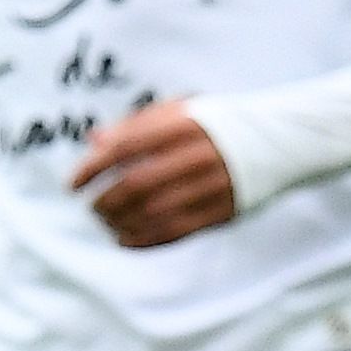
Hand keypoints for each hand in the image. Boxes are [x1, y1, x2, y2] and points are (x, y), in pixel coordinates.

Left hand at [70, 100, 238, 245]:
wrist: (277, 141)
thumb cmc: (217, 124)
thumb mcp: (179, 111)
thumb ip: (135, 124)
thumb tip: (93, 142)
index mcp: (182, 125)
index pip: (124, 149)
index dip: (92, 168)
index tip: (73, 184)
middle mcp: (195, 156)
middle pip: (135, 185)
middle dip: (104, 201)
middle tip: (90, 206)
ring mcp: (209, 187)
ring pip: (152, 213)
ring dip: (120, 223)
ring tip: (105, 222)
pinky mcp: (219, 212)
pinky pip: (174, 232)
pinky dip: (144, 239)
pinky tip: (125, 239)